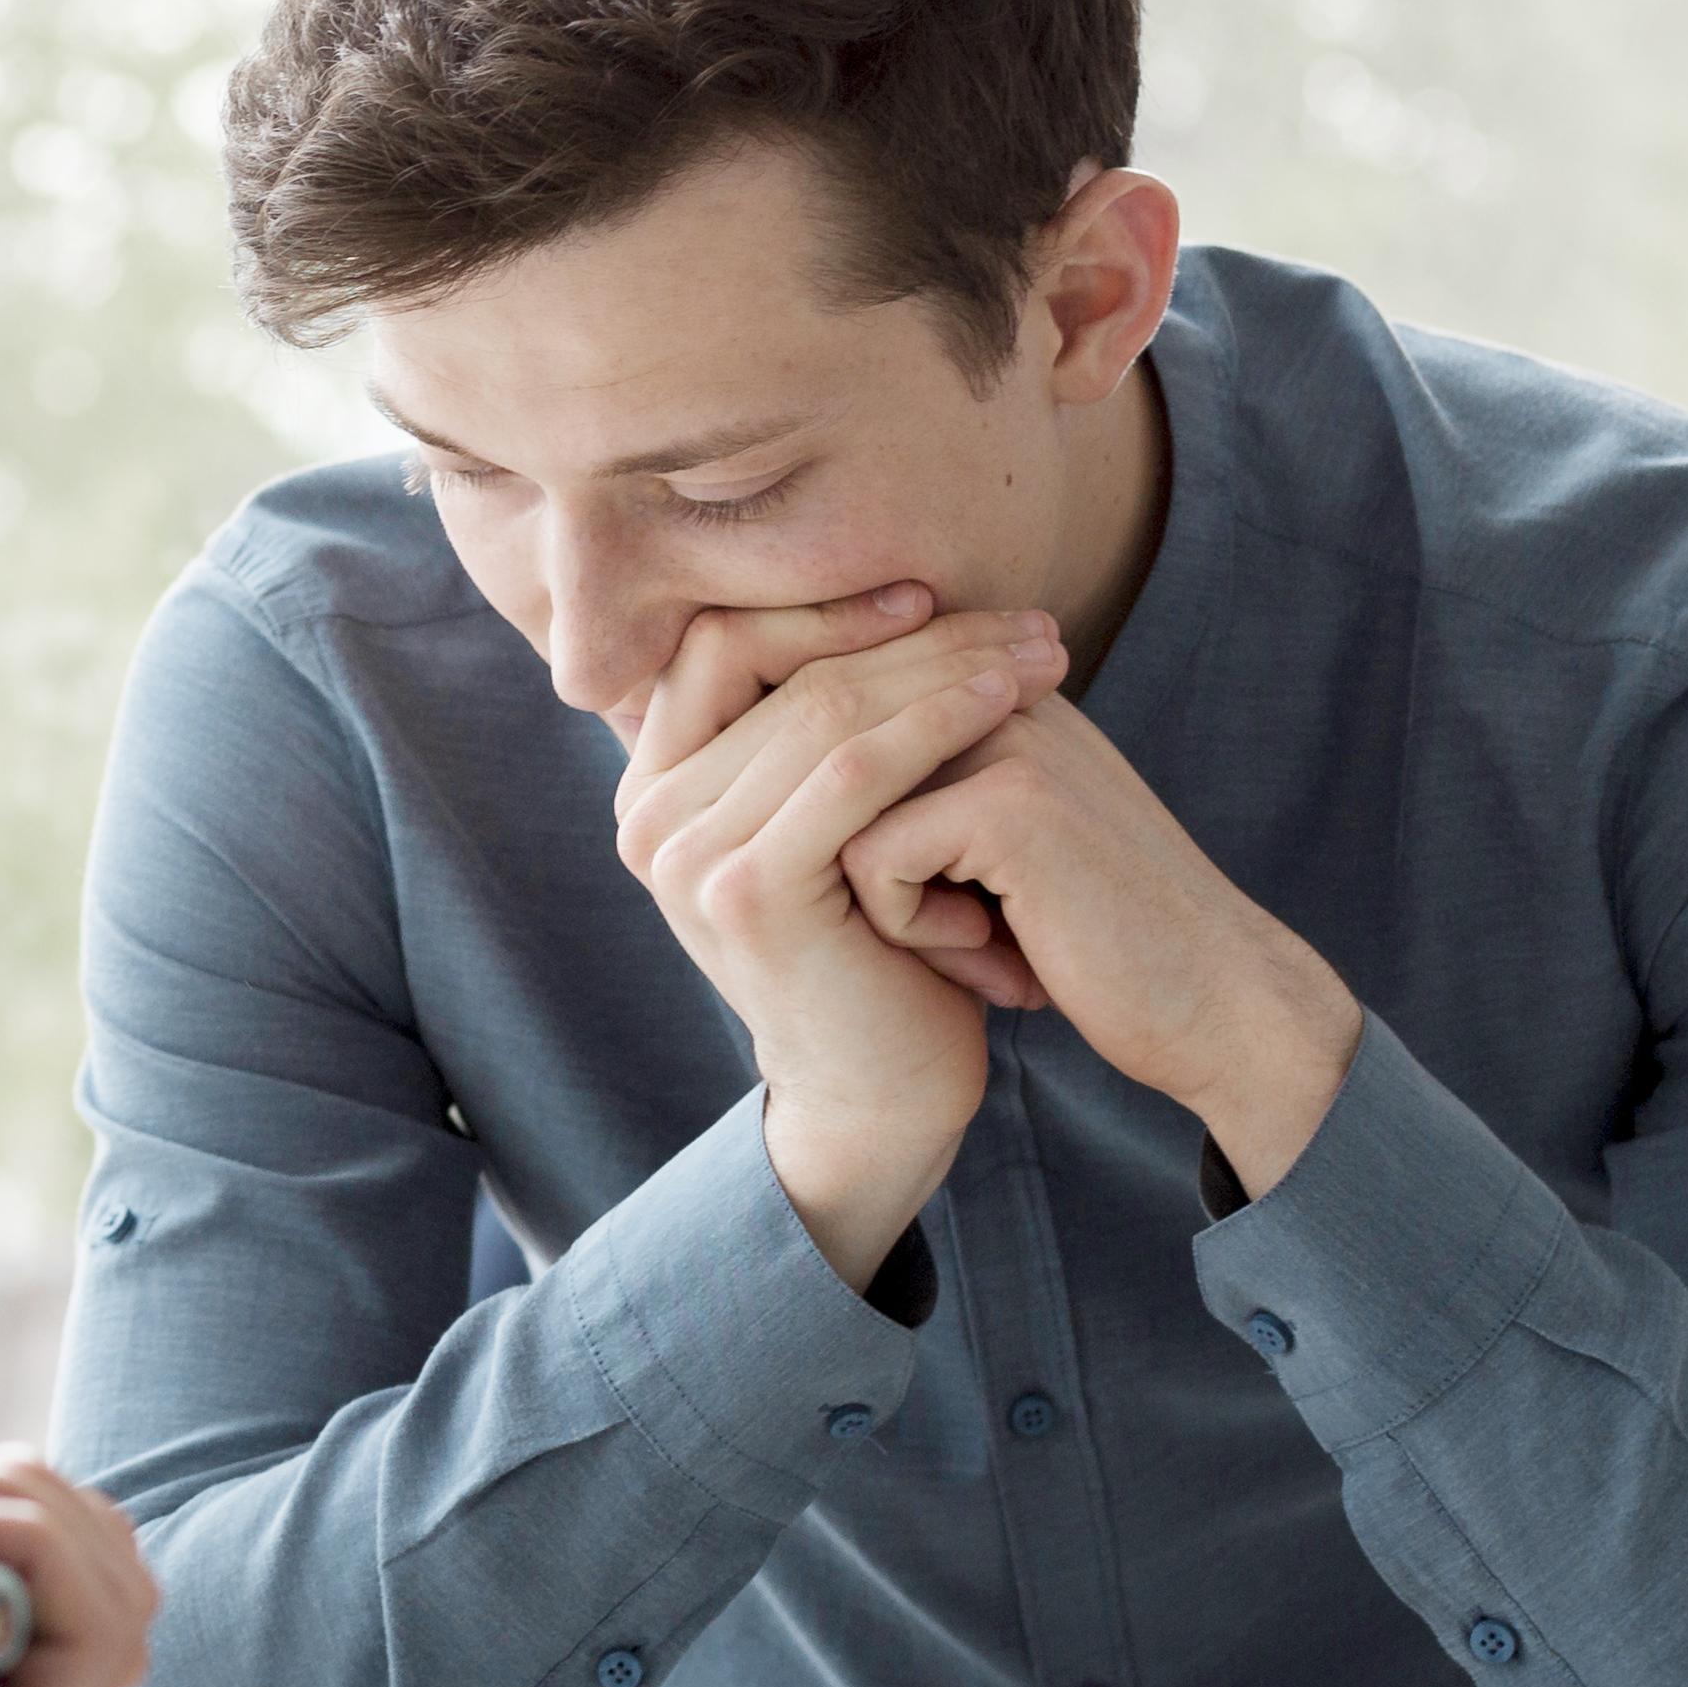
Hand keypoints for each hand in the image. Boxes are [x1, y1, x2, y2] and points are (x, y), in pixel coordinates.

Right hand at [609, 605, 1071, 1285]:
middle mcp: (646, 816)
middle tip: (1027, 620)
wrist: (882, 1092)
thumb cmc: (877, 949)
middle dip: (917, 633)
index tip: (933, 594)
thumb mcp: (830, 825)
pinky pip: (854, 771)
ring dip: (946, 667)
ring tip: (1041, 655)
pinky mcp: (746, 890)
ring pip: (824, 708)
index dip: (825, 607)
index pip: (722, 643)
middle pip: (782, 669)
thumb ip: (810, 733)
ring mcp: (685, 854)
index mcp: (653, 788)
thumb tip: (877, 597)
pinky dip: (938, 721)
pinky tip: (1009, 702)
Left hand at [837, 694, 1364, 1190]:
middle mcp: (998, 692)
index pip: (843, 732)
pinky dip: (917, 934)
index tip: (954, 904)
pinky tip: (1006, 961)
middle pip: (830, 772)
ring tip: (983, 947)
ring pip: (839, 818)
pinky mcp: (1008, 800)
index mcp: (996, 692)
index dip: (863, 844)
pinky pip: (870, 865)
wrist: (1216, 1009)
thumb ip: (919, 797)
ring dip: (892, 907)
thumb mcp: (995, 856)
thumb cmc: (1099, 945)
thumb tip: (787, 793)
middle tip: (965, 936)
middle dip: (870, 876)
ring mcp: (1006, 737)